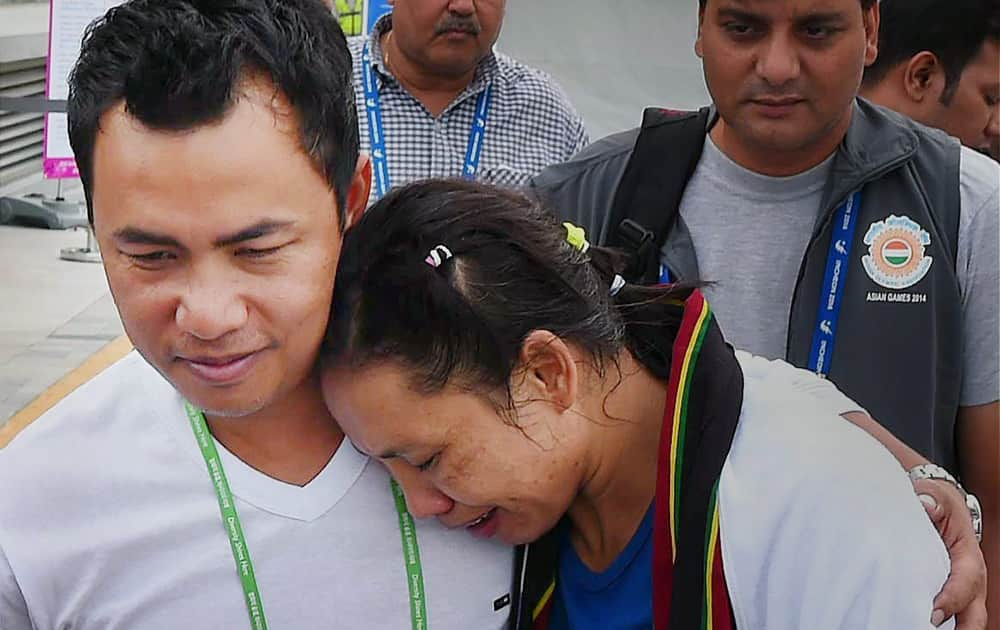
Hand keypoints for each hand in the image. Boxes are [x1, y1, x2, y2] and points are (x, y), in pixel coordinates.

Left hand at [914, 478, 987, 629]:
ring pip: (961, 620)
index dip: (952, 599)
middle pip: (974, 614)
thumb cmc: (937, 502)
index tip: (934, 613)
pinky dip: (931, 624)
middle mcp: (969, 580)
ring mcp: (957, 590)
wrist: (937, 506)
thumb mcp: (936, 495)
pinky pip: (944, 617)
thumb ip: (931, 499)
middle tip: (927, 629)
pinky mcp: (942, 595)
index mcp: (970, 556)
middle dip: (960, 628)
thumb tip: (927, 505)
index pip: (967, 581)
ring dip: (945, 629)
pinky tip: (908, 623)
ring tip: (916, 628)